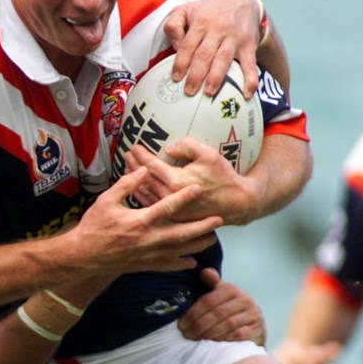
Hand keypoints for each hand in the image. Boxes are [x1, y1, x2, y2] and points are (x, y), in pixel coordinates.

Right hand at [68, 168, 222, 274]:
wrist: (83, 255)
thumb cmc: (94, 225)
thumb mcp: (106, 200)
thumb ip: (127, 184)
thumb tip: (145, 170)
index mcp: (139, 221)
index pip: (166, 207)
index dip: (184, 197)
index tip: (198, 188)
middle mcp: (148, 239)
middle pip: (181, 233)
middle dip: (201, 226)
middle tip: (218, 219)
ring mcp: (147, 255)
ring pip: (178, 250)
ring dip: (197, 244)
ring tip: (212, 238)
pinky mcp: (144, 265)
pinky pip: (167, 265)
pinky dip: (181, 264)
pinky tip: (193, 262)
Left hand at [123, 139, 259, 224]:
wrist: (236, 203)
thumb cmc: (223, 177)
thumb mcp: (209, 155)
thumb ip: (187, 146)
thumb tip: (169, 148)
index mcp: (176, 181)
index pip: (150, 165)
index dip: (140, 155)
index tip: (134, 146)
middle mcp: (169, 197)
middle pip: (143, 179)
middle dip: (133, 165)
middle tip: (126, 154)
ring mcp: (170, 209)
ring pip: (144, 193)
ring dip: (134, 180)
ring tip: (127, 168)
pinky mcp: (173, 217)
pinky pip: (152, 204)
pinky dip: (141, 194)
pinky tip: (137, 187)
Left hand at [163, 0, 261, 98]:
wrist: (242, 0)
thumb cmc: (210, 11)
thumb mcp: (187, 9)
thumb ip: (174, 25)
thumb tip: (175, 46)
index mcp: (201, 22)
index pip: (188, 45)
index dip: (181, 62)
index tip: (176, 78)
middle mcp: (218, 29)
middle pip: (205, 54)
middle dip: (196, 75)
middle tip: (189, 91)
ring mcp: (235, 38)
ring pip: (224, 59)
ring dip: (216, 78)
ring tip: (209, 93)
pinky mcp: (249, 45)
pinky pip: (250, 64)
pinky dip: (250, 80)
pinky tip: (246, 94)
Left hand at [178, 268, 266, 345]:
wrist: (254, 322)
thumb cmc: (230, 306)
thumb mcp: (220, 293)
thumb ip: (211, 283)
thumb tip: (204, 272)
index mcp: (231, 289)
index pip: (208, 301)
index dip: (193, 313)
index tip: (181, 324)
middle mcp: (244, 300)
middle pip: (217, 313)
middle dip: (199, 325)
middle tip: (187, 334)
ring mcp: (252, 315)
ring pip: (227, 325)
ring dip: (209, 334)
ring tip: (196, 339)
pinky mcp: (257, 329)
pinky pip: (238, 335)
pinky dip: (223, 339)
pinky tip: (212, 343)